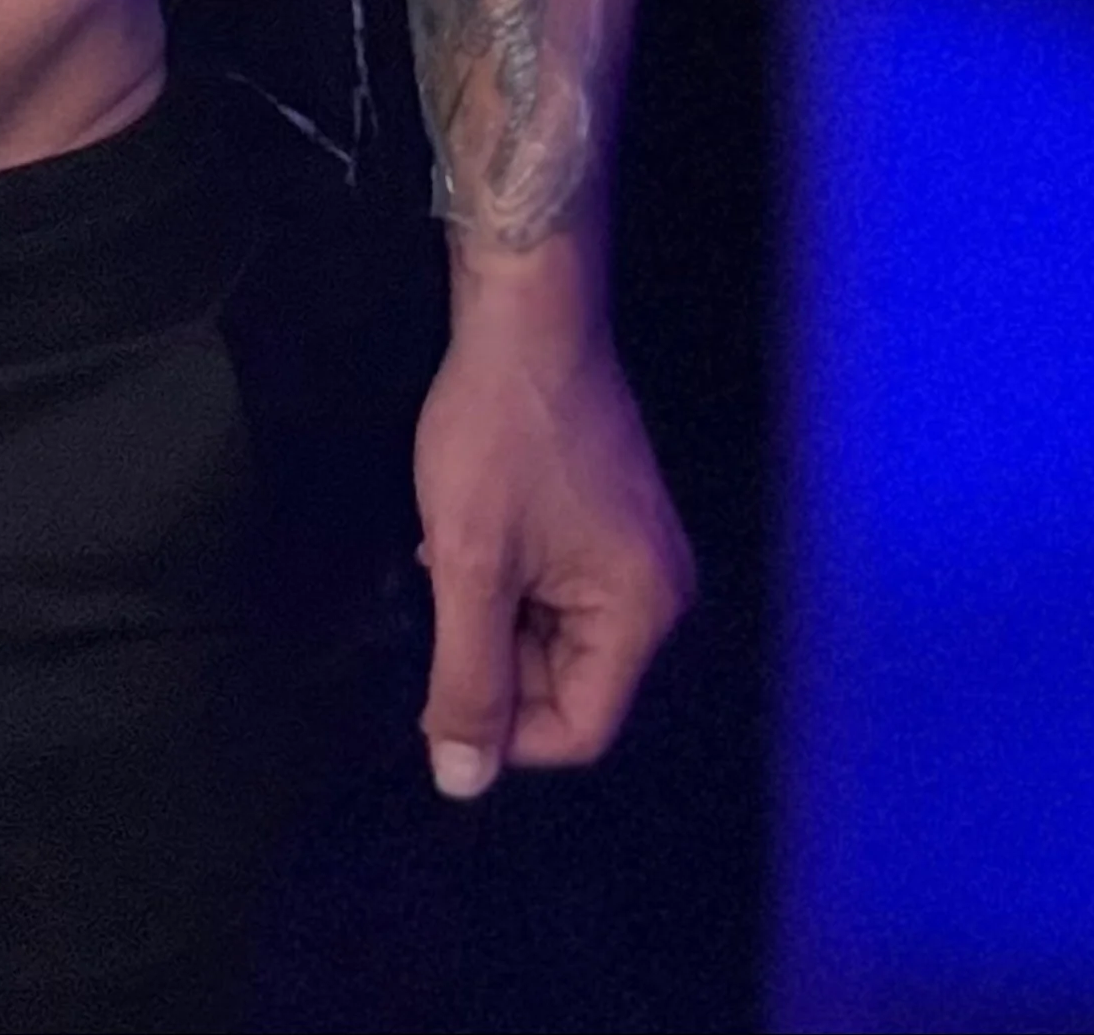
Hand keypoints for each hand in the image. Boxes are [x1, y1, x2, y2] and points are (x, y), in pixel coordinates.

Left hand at [411, 300, 692, 797]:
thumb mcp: (469, 562)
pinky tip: (465, 532)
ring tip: (448, 552)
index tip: (437, 685)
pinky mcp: (609, 518)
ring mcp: (636, 552)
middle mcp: (656, 593)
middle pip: (566, 681)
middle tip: (438, 593)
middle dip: (493, 654)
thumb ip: (467, 677)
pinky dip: (506, 575)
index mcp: (641, 614)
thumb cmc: (500, 432)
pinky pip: (555, 586)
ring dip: (492, 610)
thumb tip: (464, 782)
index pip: (577, 727)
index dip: (502, 727)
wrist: (526, 311)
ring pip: (551, 632)